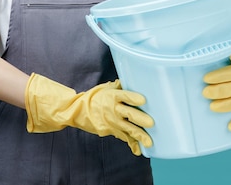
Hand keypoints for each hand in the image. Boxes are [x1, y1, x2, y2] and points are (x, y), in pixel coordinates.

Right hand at [25, 73, 153, 155]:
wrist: (78, 110)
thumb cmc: (96, 97)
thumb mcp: (106, 88)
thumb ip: (120, 87)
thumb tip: (134, 80)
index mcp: (112, 96)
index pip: (124, 96)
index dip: (133, 98)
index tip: (143, 100)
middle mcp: (113, 109)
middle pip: (128, 114)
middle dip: (139, 119)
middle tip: (151, 123)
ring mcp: (112, 121)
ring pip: (128, 128)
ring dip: (139, 135)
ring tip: (149, 141)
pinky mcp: (111, 130)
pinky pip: (123, 137)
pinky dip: (131, 144)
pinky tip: (138, 150)